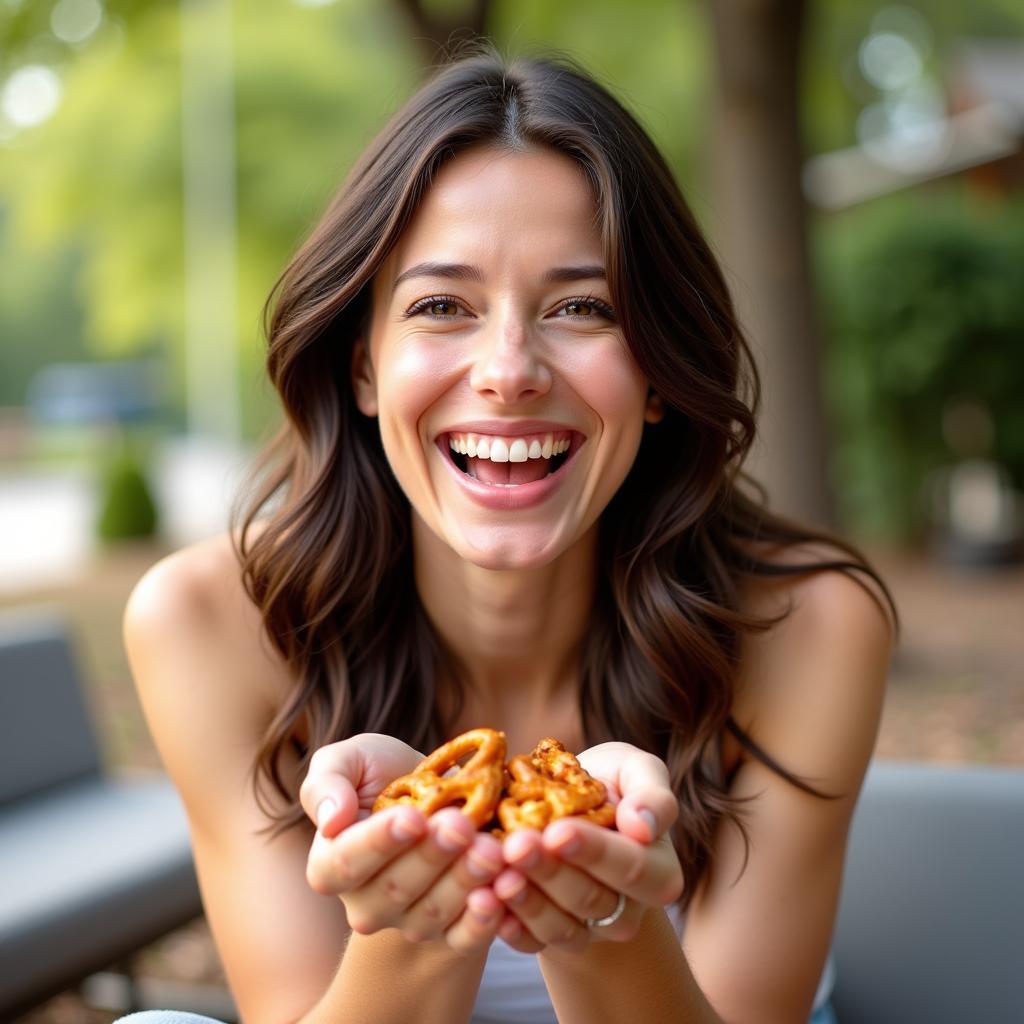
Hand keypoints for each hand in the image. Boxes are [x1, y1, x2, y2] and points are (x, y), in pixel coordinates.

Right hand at [299, 734, 506, 952]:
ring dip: (463, 881)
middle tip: (461, 825)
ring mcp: (408, 922)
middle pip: (395, 889)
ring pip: (432, 913)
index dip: (379, 842)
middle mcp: (365, 905)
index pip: (346, 862)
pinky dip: (484, 920)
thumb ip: (327, 783)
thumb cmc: (386, 774)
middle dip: (431, 856)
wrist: (439, 794)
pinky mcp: (451, 934)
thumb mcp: (351, 760)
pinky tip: (500, 893)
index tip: (412, 817)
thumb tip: (331, 820)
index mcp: (330, 866)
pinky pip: (464, 938)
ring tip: (490, 849)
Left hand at [491, 742, 682, 952]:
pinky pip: (532, 942)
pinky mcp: (553, 937)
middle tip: (516, 846)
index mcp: (659, 872)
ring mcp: (590, 929)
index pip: (631, 867)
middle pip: (591, 899)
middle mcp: (628, 910)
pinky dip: (508, 926)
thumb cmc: (611, 783)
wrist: (573, 806)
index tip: (558, 831)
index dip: (594, 851)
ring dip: (527, 902)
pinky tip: (486, 901)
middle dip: (550, 871)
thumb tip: (643, 826)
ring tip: (498, 875)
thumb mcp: (638, 772)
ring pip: (561, 927)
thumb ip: (652, 794)